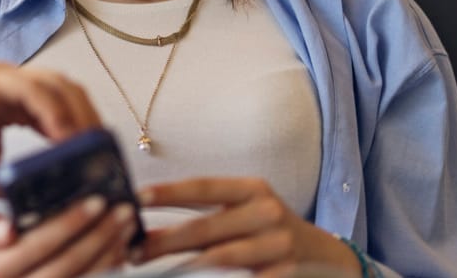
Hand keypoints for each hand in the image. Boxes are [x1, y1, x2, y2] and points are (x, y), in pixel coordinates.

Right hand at [0, 61, 99, 196]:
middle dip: (92, 122)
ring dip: (79, 117)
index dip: (87, 131)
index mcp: (12, 104)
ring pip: (57, 86)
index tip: (102, 162)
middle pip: (69, 92)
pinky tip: (63, 138)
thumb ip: (19, 182)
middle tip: (105, 158)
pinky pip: (32, 90)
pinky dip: (53, 112)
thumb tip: (50, 205)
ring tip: (91, 152)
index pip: (64, 108)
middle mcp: (10, 85)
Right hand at [0, 197, 139, 277]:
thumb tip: (6, 229)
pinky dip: (110, 267)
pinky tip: (120, 246)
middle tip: (121, 210)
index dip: (68, 223)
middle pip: (68, 265)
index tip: (95, 201)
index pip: (37, 246)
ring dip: (111, 251)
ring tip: (125, 223)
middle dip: (99, 235)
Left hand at [137, 177, 361, 277]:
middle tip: (131, 250)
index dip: (168, 193)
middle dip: (163, 241)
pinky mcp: (284, 274)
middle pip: (205, 228)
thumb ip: (207, 211)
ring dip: (182, 267)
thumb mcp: (246, 208)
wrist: (325, 256)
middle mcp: (267, 213)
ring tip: (152, 272)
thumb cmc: (268, 228)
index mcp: (252, 189)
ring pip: (220, 258)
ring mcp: (278, 247)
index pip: (202, 188)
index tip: (135, 199)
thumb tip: (145, 217)